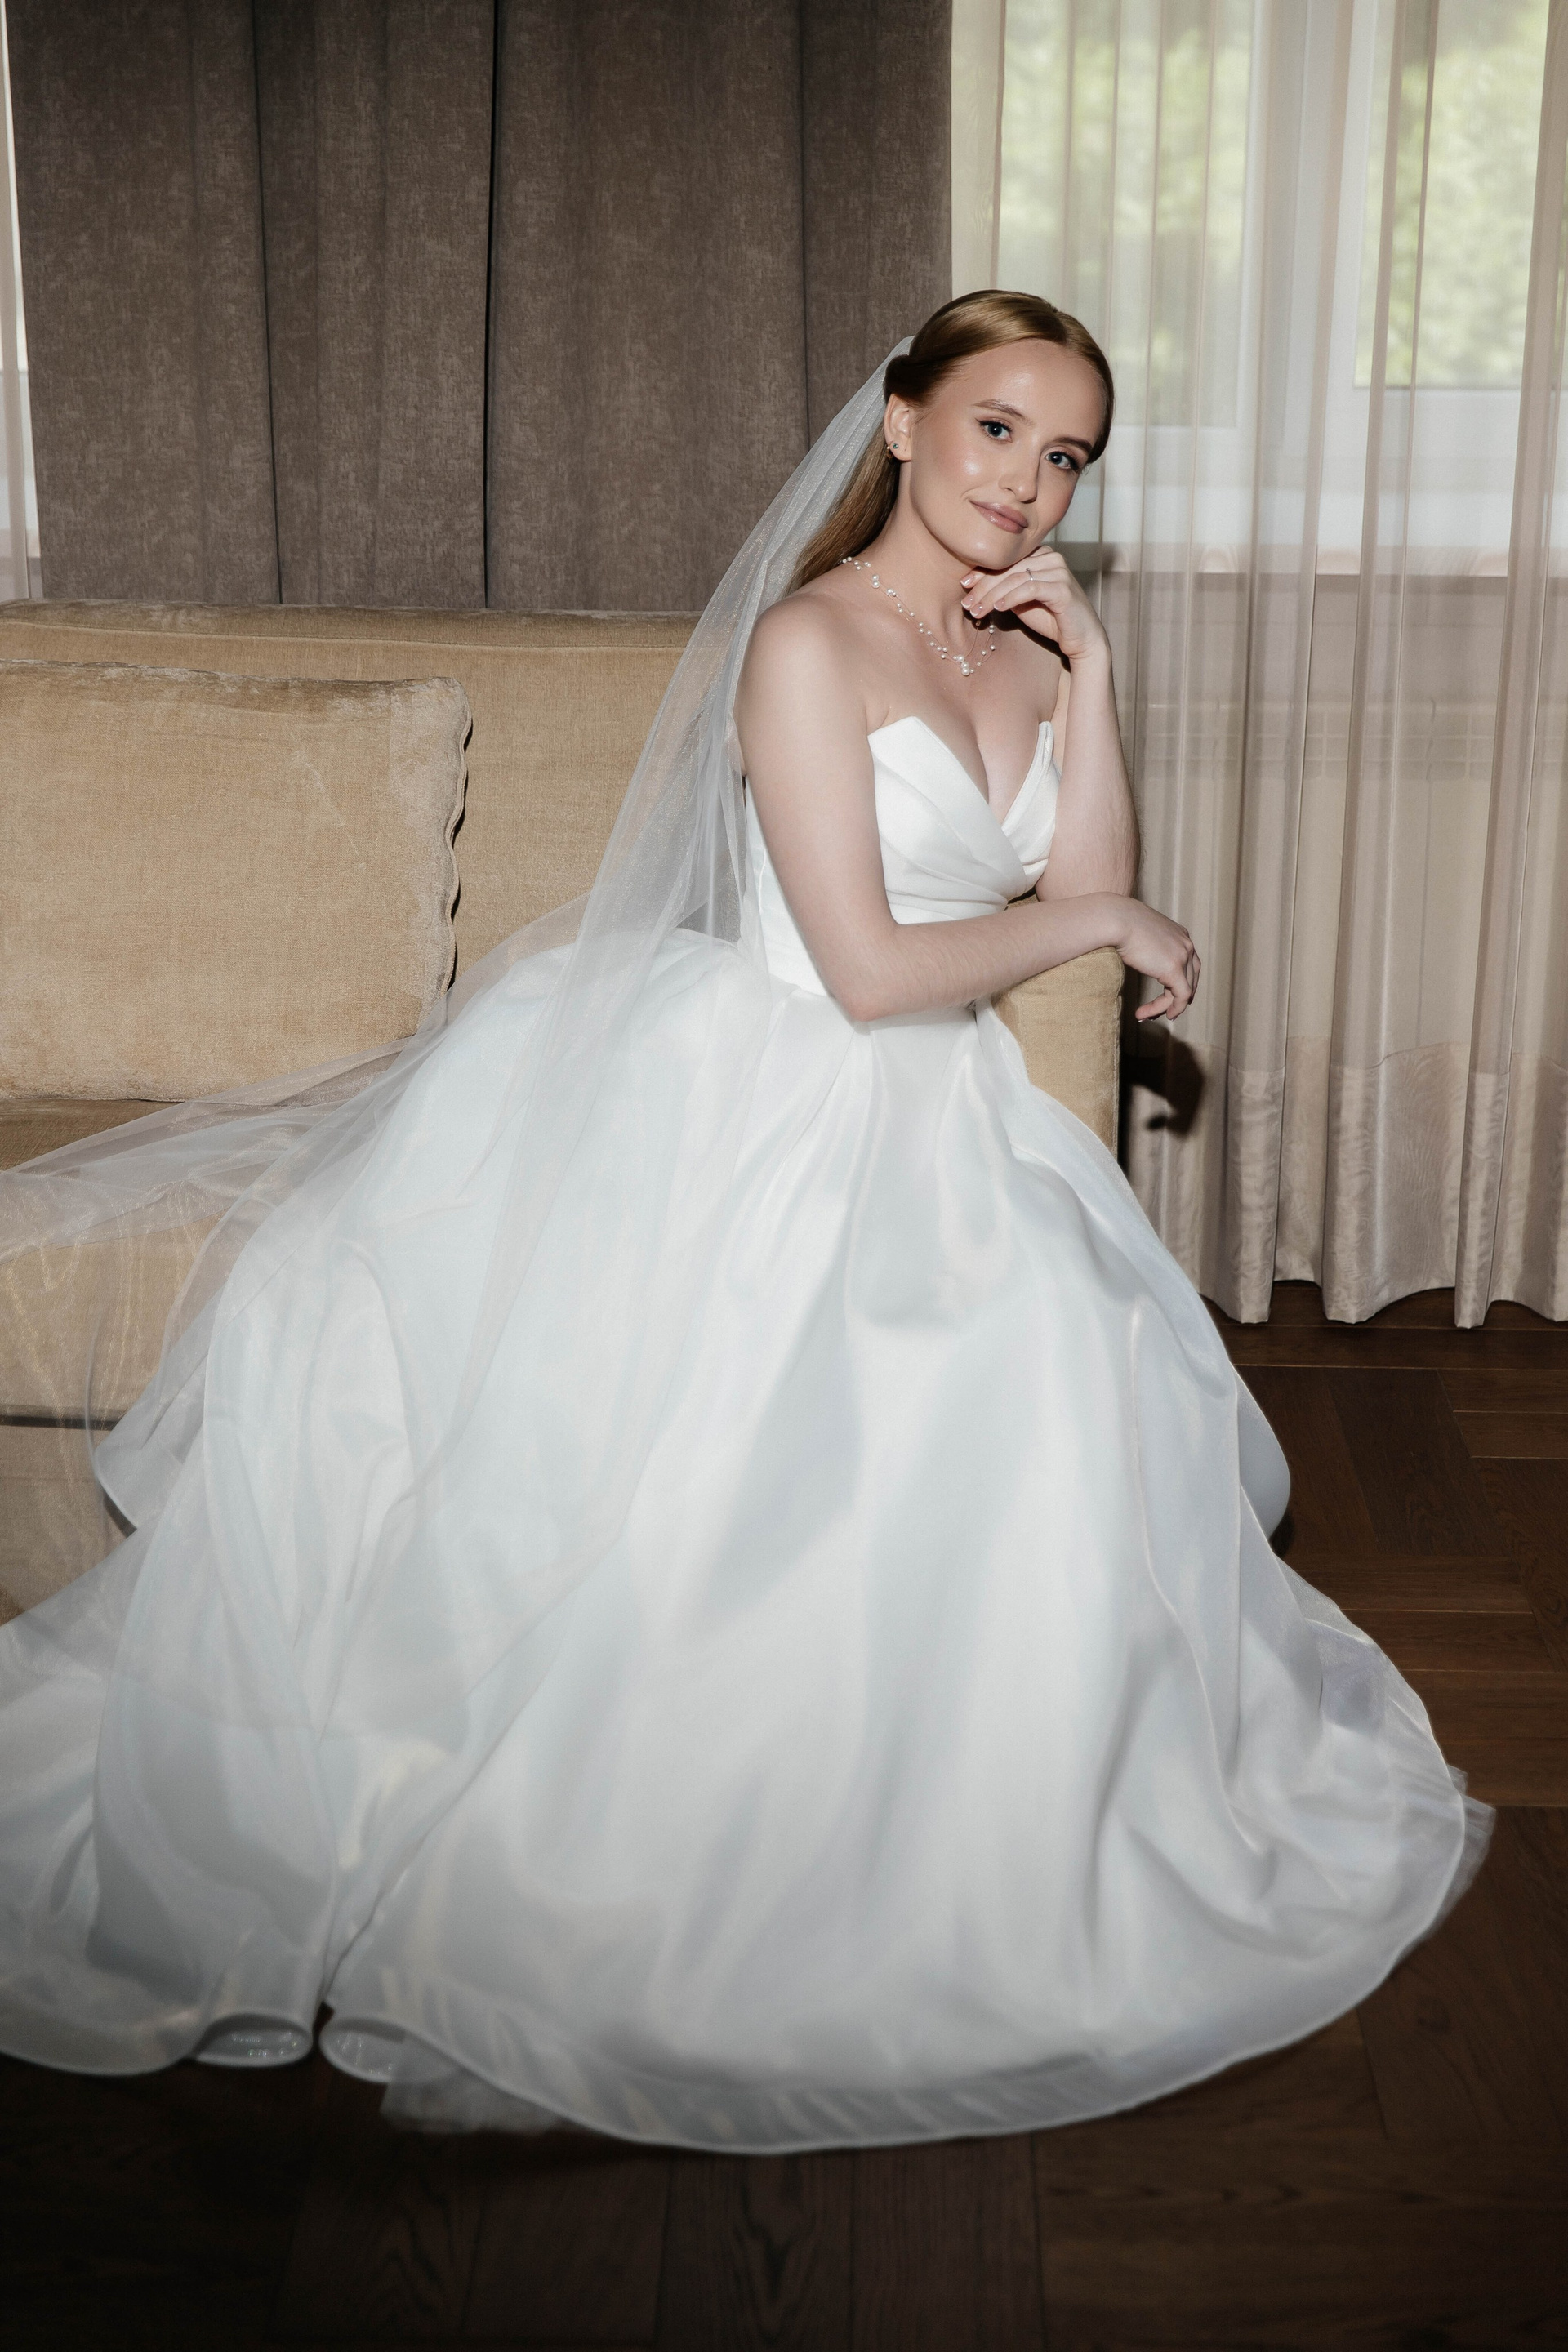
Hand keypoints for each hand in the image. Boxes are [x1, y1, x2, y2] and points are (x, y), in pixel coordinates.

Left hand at [960, 546, 1107, 663]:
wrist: (1080, 638)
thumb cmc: (1050, 619)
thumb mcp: (1021, 601)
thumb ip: (1004, 589)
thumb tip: (972, 585)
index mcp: (1041, 555)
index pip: (1006, 560)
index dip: (982, 571)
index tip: (963, 585)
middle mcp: (1051, 558)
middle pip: (1009, 569)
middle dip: (983, 586)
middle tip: (966, 603)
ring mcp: (1059, 572)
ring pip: (1017, 578)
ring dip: (992, 595)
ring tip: (976, 610)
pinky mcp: (1063, 589)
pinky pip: (1031, 589)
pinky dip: (1011, 598)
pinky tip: (997, 608)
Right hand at [1107, 896, 1200, 1020]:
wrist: (1116, 919)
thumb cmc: (1119, 923)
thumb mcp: (1140, 934)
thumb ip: (1147, 945)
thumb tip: (1138, 956)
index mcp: (1180, 935)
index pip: (1190, 964)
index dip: (1182, 983)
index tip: (1168, 996)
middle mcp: (1186, 944)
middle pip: (1190, 979)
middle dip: (1177, 998)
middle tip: (1165, 1012)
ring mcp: (1182, 956)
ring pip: (1183, 990)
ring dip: (1166, 1006)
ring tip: (1146, 1016)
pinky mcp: (1173, 969)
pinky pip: (1180, 996)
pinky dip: (1173, 1008)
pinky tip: (1161, 1015)